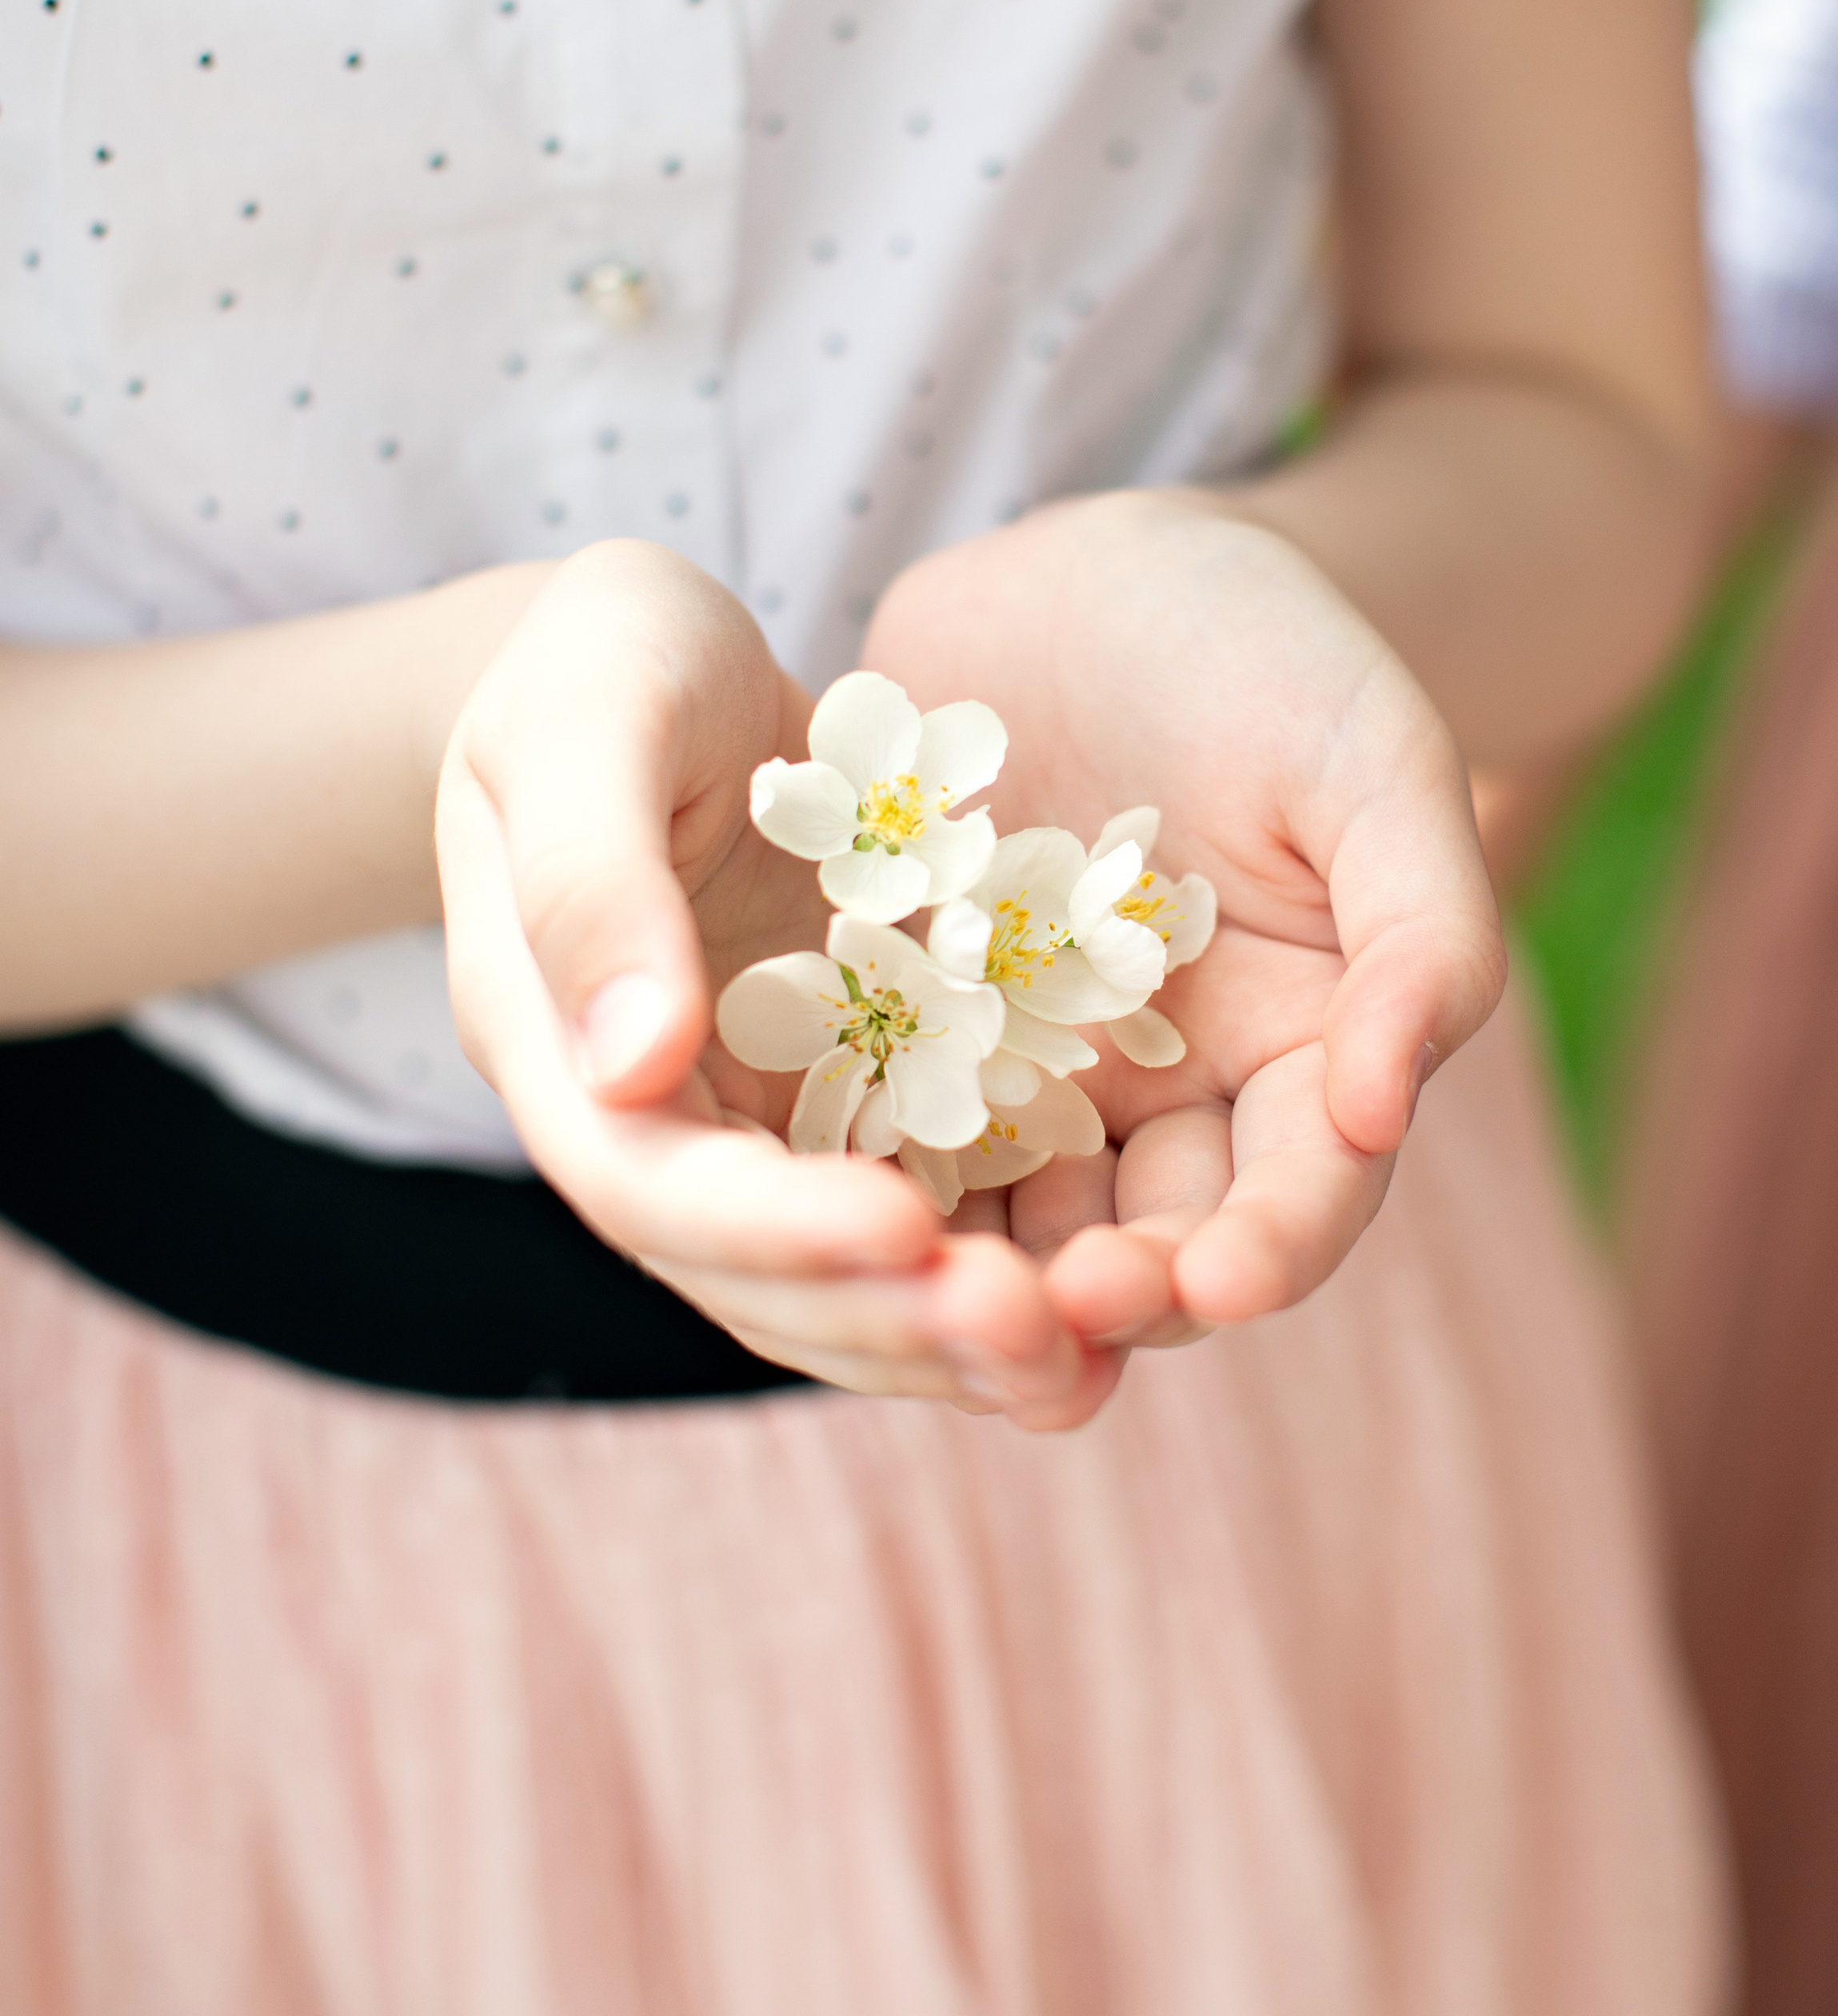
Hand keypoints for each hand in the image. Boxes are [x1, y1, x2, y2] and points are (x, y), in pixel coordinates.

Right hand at [436, 542, 1120, 1420]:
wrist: (654, 658)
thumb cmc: (602, 660)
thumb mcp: (581, 721)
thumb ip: (589, 882)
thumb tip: (632, 1070)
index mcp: (552, 1043)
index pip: (647, 1182)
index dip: (769, 1227)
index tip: (906, 1231)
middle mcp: (647, 1119)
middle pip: (749, 1279)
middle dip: (890, 1320)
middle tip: (1039, 1332)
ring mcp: (751, 1124)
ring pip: (839, 1288)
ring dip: (955, 1340)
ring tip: (1087, 1357)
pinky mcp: (848, 1101)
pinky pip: (920, 1221)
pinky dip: (1001, 1273)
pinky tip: (1107, 1306)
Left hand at [862, 490, 1505, 1353]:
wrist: (1103, 574)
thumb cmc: (1277, 657)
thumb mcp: (1376, 763)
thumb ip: (1423, 930)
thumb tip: (1388, 1109)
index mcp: (1305, 1058)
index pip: (1303, 1193)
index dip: (1269, 1248)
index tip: (1221, 1278)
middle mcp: (1169, 1097)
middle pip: (1152, 1242)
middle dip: (1115, 1291)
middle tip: (1059, 1304)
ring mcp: (1033, 1073)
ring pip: (1012, 1218)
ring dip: (981, 1270)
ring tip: (930, 1279)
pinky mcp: (915, 1030)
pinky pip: (886, 1124)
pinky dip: (863, 1171)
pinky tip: (815, 1189)